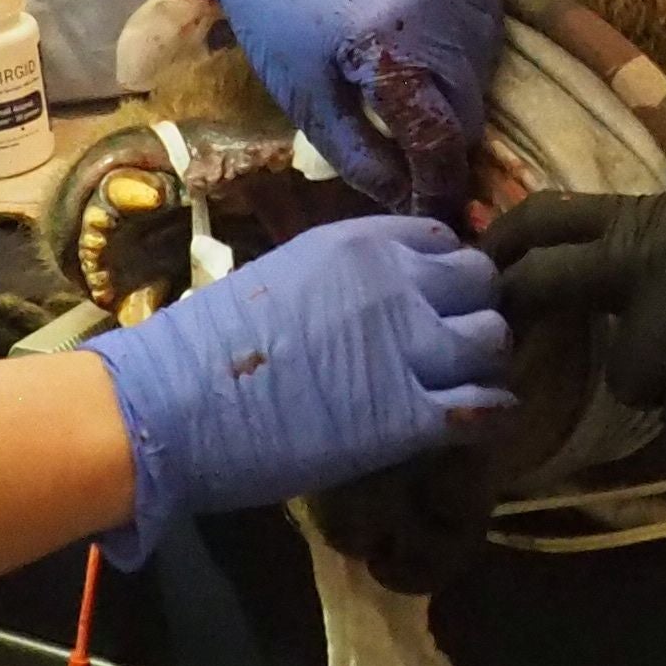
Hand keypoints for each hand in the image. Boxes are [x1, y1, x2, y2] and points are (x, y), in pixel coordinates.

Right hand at [81, 217, 515, 566]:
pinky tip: (471, 425)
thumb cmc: (207, 346)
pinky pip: (487, 408)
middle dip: (472, 311)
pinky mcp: (411, 416)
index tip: (433, 302)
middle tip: (448, 348)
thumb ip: (342, 281)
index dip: (443, 273)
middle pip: (481, 283)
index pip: (443, 240)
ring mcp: (411, 347)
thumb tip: (371, 305)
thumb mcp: (284, 275)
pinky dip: (490, 416)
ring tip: (458, 387)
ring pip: (494, 341)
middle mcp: (398, 282)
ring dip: (483, 363)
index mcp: (360, 244)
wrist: (171, 405)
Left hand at [164, 0, 501, 210]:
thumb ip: (361, 156)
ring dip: (454, 94)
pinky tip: (420, 47)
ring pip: (484, 71)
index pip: (443, 140)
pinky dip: (461, 50)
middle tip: (408, 149)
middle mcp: (444, 10)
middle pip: (470, 110)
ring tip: (405, 89)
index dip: (439, 187)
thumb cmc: (274, 7)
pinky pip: (485, 27)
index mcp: (394, 47)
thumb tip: (409, 203)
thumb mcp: (304, 95)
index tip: (429, 213)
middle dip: (441, 139)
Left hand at [482, 109, 665, 437]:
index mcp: (644, 217)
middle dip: (517, 318)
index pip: (543, 219)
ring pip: (622, 377)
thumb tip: (633, 262)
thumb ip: (662, 237)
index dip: (502, 245)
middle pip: (542, 285)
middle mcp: (641, 267)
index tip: (482, 271)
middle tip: (508, 351)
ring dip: (646, 384)